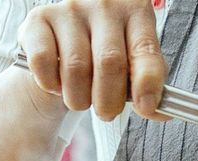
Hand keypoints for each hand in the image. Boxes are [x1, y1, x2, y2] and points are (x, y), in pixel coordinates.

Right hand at [19, 0, 167, 121]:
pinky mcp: (38, 20)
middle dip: (109, 101)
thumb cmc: (103, 54)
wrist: (64, 44)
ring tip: (80, 98)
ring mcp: (70, 9)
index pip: (145, 50)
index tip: (145, 107)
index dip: (147, 84)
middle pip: (109, 63)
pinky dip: (51, 85)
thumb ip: (149, 86)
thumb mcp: (134, 65)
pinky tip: (57, 82)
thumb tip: (159, 111)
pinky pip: (44, 64)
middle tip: (106, 111)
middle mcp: (104, 3)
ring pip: (75, 69)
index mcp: (135, 9)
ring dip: (78, 99)